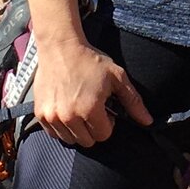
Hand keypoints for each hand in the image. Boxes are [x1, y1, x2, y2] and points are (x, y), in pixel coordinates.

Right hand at [33, 35, 151, 148]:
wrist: (60, 47)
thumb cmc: (89, 60)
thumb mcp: (117, 77)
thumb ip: (133, 101)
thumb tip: (148, 121)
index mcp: (90, 109)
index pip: (103, 135)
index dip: (108, 123)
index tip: (105, 109)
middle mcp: (69, 116)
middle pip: (87, 141)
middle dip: (93, 129)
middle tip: (92, 109)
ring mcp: (52, 116)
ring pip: (70, 139)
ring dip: (77, 129)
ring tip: (79, 109)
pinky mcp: (41, 114)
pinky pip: (54, 133)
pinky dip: (61, 127)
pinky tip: (66, 109)